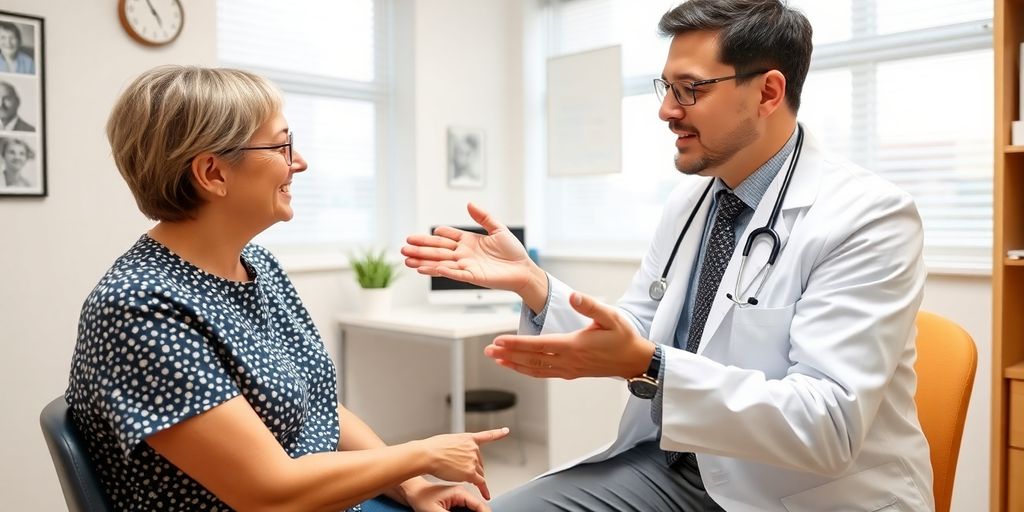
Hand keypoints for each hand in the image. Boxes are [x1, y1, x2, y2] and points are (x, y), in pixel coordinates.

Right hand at [401, 203, 545, 308]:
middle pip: (438, 250)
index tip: (417, 236)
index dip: (433, 236)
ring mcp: (467, 266)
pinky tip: (425, 269)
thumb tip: (469, 203)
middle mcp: (464, 254)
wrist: (524, 270)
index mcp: (469, 242)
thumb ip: (483, 217)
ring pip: (440, 262)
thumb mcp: (498, 229)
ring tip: (407, 260)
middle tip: (403, 248)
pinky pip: (453, 273)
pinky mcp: (472, 276)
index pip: (446, 237)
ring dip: (423, 261)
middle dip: (420, 249)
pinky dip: (440, 271)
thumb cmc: (513, 252)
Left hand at [404, 481, 489, 511]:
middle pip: (477, 507)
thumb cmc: (420, 498)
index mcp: (459, 493)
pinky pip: (466, 508)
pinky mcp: (454, 500)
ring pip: (472, 508)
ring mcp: (458, 496)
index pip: (479, 505)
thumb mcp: (435, 511)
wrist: (412, 491)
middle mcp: (461, 493)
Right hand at [414, 427, 508, 499]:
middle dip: (472, 467)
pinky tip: (487, 494)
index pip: (487, 435)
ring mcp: (473, 460)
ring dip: (471, 477)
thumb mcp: (448, 440)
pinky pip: (480, 483)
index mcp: (468, 438)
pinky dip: (484, 489)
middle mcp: (473, 448)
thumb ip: (458, 447)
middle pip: (479, 462)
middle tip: (456, 469)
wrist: (427, 454)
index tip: (506, 430)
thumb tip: (459, 457)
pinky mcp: (470, 472)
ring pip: (478, 473)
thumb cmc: (432, 448)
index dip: (498, 433)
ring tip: (454, 474)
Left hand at [485, 292, 655, 379]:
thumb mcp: (611, 317)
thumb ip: (591, 306)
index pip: (539, 345)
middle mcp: (568, 361)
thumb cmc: (623, 337)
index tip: (499, 341)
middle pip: (532, 359)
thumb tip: (573, 296)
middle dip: (508, 355)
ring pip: (535, 369)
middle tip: (488, 350)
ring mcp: (569, 370)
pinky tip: (517, 366)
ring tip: (495, 359)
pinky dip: (527, 371)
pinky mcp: (570, 373)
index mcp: (574, 346)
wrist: (634, 361)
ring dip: (514, 364)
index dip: (517, 343)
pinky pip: (544, 374)